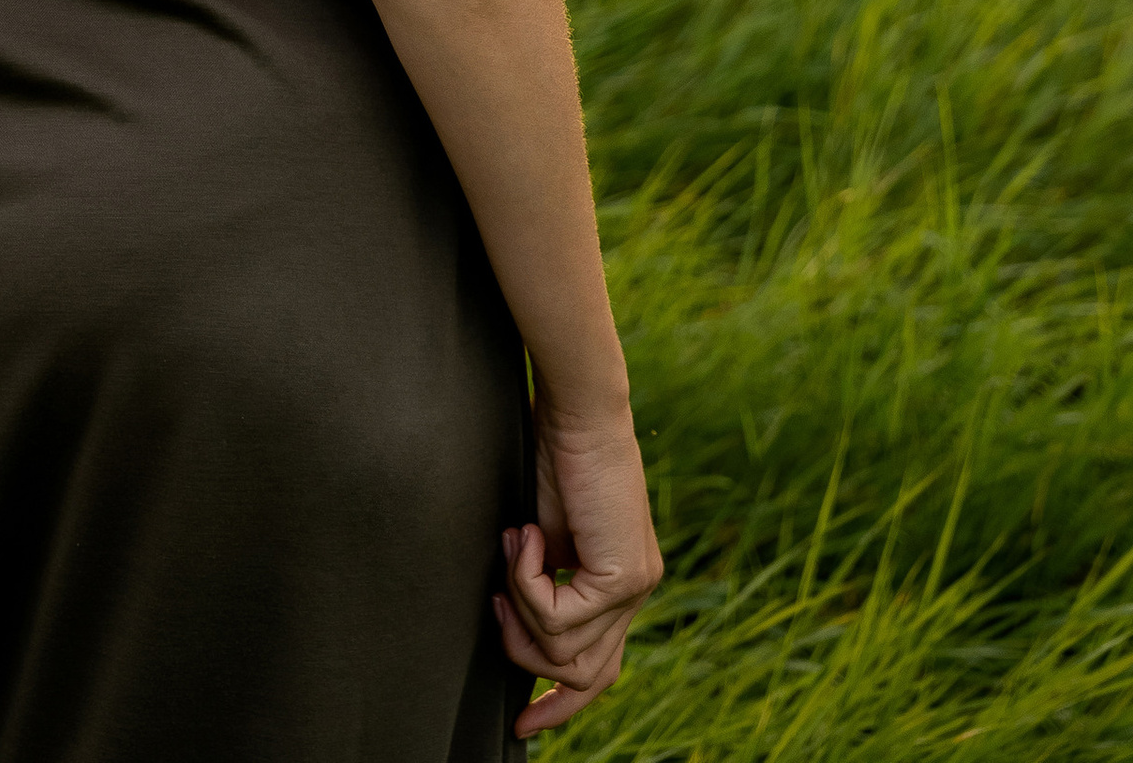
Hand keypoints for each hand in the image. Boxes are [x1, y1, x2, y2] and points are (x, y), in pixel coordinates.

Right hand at [495, 406, 661, 737]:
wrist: (577, 409)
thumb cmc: (554, 453)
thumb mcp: (546, 534)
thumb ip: (546, 582)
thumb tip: (519, 630)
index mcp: (620, 582)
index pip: (600, 670)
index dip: (560, 705)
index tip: (522, 724)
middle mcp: (636, 591)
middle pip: (585, 677)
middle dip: (527, 658)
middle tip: (496, 605)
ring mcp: (635, 587)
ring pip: (564, 653)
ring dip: (520, 608)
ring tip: (513, 548)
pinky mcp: (624, 576)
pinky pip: (559, 617)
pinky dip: (527, 582)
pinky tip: (525, 535)